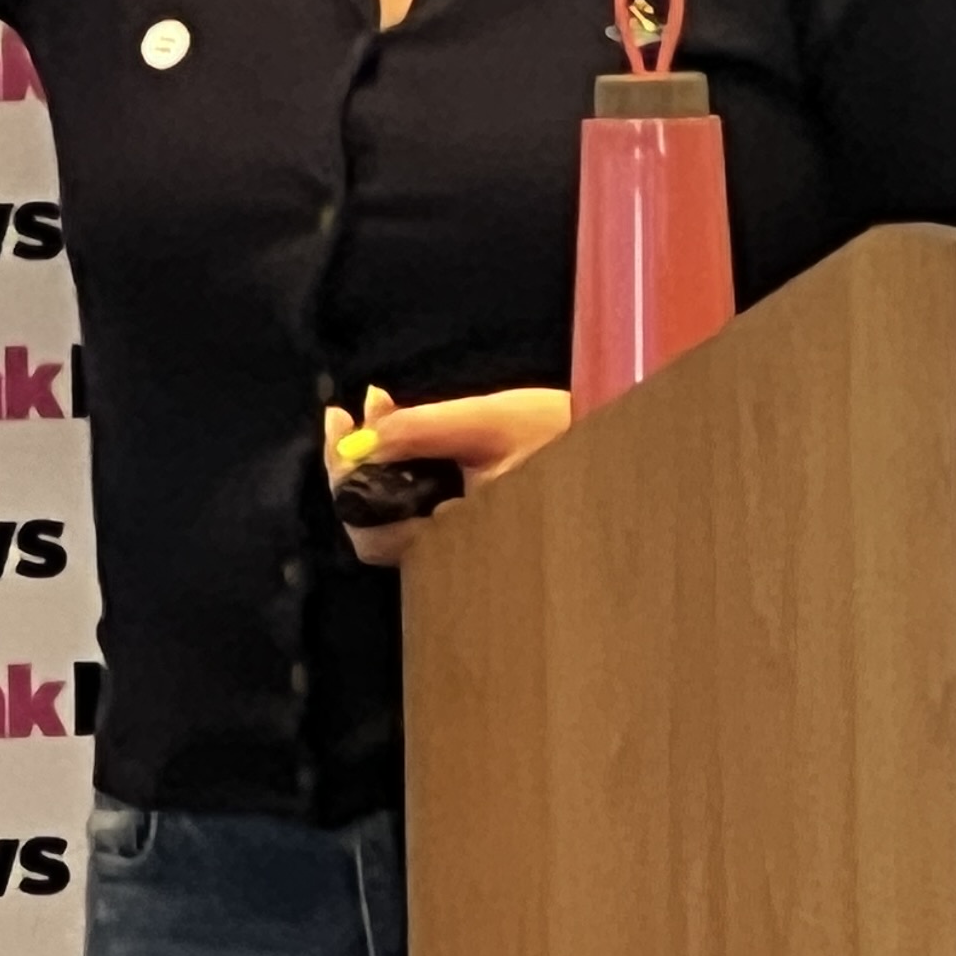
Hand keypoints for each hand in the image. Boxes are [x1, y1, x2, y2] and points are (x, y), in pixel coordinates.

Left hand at [320, 383, 574, 566]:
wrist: (614, 454)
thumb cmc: (562, 438)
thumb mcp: (490, 422)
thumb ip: (422, 430)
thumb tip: (361, 436)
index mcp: (458, 538)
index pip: (373, 533)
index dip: (345, 481)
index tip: (341, 424)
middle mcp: (454, 549)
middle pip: (373, 526)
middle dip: (353, 465)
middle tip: (351, 412)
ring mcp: (460, 538)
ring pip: (392, 512)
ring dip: (375, 458)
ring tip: (378, 405)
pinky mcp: (468, 521)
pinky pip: (415, 501)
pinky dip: (400, 462)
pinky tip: (399, 420)